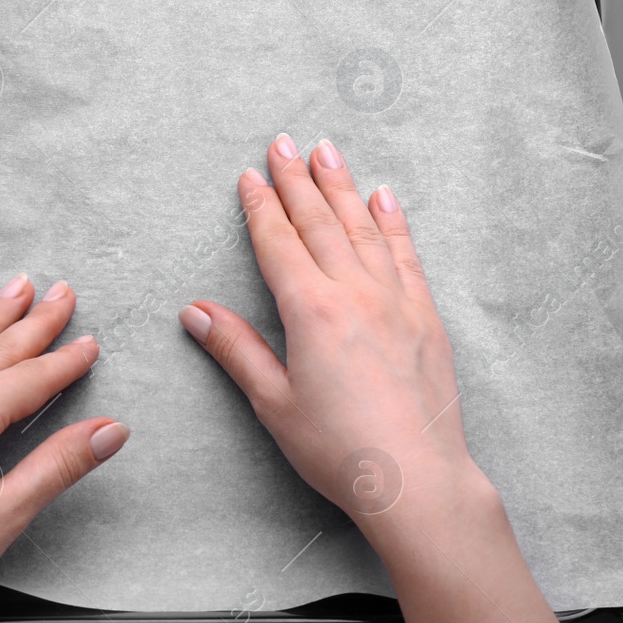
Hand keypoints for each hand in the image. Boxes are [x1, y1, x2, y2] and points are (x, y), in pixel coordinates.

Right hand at [179, 133, 484, 524]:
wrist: (417, 479)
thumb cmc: (341, 451)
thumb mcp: (275, 404)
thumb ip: (237, 350)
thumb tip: (195, 312)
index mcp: (311, 312)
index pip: (279, 244)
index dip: (261, 208)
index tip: (249, 176)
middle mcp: (355, 294)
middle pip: (320, 222)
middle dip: (297, 180)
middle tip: (282, 142)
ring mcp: (397, 301)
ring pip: (363, 227)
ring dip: (342, 186)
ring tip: (328, 151)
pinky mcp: (426, 317)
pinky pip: (406, 254)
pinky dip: (392, 222)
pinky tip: (384, 198)